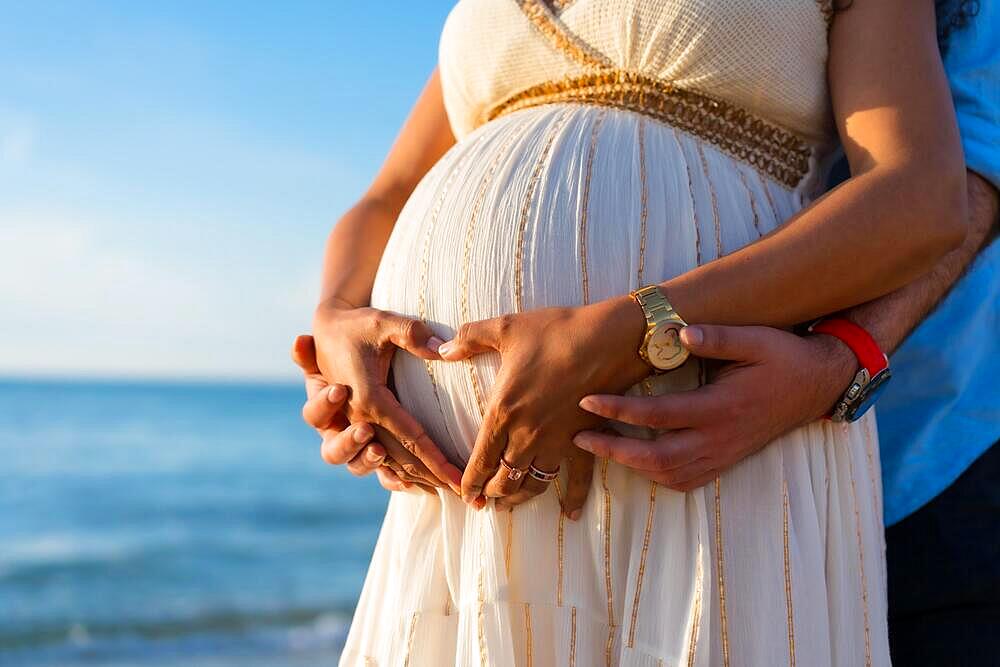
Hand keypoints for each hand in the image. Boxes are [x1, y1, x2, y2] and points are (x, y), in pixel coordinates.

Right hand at [311, 301, 463, 493]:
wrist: (327, 328)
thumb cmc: (359, 325)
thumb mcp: (383, 321)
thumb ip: (411, 332)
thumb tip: (442, 349)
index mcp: (366, 396)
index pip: (408, 436)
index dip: (437, 460)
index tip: (460, 478)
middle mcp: (355, 417)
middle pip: (393, 457)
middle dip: (425, 475)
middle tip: (456, 488)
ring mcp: (349, 426)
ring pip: (370, 464)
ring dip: (396, 474)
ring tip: (425, 484)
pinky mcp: (349, 428)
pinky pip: (363, 461)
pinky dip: (384, 475)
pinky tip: (408, 486)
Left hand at [439, 296, 649, 508]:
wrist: (608, 338)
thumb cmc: (555, 331)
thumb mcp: (505, 328)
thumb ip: (469, 339)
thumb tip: (441, 349)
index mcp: (503, 412)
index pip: (479, 460)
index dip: (469, 482)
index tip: (463, 495)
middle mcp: (527, 435)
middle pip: (504, 479)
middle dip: (491, 493)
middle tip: (484, 500)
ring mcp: (557, 442)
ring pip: (533, 484)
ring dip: (520, 498)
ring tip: (510, 504)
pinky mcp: (585, 440)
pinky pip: (578, 479)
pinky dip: (573, 499)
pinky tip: (569, 514)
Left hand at [573, 324, 856, 490]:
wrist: (817, 385)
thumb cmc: (783, 358)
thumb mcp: (757, 338)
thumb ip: (718, 336)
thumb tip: (679, 330)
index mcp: (722, 408)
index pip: (659, 416)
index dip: (619, 411)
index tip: (587, 401)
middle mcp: (719, 439)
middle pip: (656, 458)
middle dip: (613, 450)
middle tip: (579, 436)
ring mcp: (722, 455)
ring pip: (668, 475)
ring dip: (629, 465)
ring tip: (596, 446)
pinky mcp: (724, 462)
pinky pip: (683, 481)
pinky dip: (654, 475)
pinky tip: (633, 460)